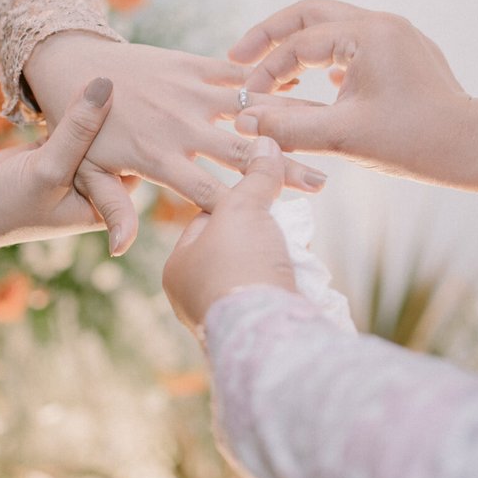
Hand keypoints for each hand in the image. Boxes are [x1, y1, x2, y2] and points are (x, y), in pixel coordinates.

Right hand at [0, 77, 124, 255]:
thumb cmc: (6, 203)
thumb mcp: (49, 167)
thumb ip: (78, 128)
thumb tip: (107, 83)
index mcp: (101, 205)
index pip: (136, 165)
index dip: (139, 133)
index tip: (146, 97)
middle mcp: (90, 190)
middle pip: (114, 147)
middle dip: (118, 117)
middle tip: (130, 78)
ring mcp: (69, 171)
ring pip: (90, 134)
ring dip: (92, 110)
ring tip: (105, 72)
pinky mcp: (48, 154)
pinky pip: (68, 126)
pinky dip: (70, 109)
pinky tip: (78, 80)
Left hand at [22, 33, 328, 253]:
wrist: (73, 66)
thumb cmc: (84, 132)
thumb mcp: (89, 174)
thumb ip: (113, 207)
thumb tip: (121, 251)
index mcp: (158, 158)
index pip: (208, 191)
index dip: (242, 207)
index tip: (278, 219)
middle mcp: (179, 127)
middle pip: (241, 154)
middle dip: (285, 168)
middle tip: (322, 183)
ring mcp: (188, 93)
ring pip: (250, 110)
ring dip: (289, 120)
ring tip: (325, 129)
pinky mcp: (191, 66)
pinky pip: (235, 72)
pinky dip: (267, 77)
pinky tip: (302, 81)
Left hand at [162, 137, 296, 330]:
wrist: (267, 334)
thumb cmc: (239, 266)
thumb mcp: (244, 209)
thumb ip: (255, 176)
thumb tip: (266, 143)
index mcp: (178, 268)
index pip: (206, 220)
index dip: (237, 202)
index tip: (262, 193)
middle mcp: (195, 296)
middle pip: (233, 247)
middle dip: (262, 233)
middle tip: (284, 221)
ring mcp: (225, 317)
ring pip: (255, 273)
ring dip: (276, 259)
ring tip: (293, 249)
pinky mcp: (256, 331)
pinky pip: (270, 295)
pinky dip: (286, 282)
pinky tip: (299, 275)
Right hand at [229, 0, 477, 193]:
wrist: (473, 147)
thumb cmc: (415, 142)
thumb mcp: (344, 136)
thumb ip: (289, 127)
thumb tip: (243, 122)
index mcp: (368, 34)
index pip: (299, 43)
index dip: (265, 70)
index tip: (244, 97)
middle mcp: (382, 23)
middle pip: (310, 13)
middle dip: (271, 36)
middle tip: (237, 56)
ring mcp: (395, 35)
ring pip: (331, 27)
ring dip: (298, 48)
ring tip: (271, 76)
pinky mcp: (402, 52)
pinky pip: (352, 44)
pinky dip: (325, 60)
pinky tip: (311, 87)